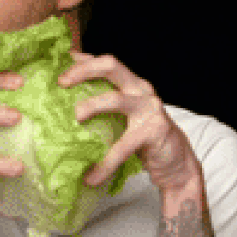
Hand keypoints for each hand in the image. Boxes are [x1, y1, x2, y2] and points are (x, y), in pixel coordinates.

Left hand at [58, 53, 201, 193]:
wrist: (176, 162)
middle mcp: (141, 89)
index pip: (105, 62)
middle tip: (62, 83)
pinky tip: (92, 177)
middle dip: (83, 70)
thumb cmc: (145, 139)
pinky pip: (123, 146)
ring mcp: (149, 108)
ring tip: (74, 118)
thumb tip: (66, 110)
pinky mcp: (153, 130)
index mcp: (131, 84)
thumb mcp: (124, 118)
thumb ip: (104, 108)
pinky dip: (106, 163)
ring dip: (91, 106)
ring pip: (116, 99)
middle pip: (111, 66)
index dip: (82, 59)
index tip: (59, 65)